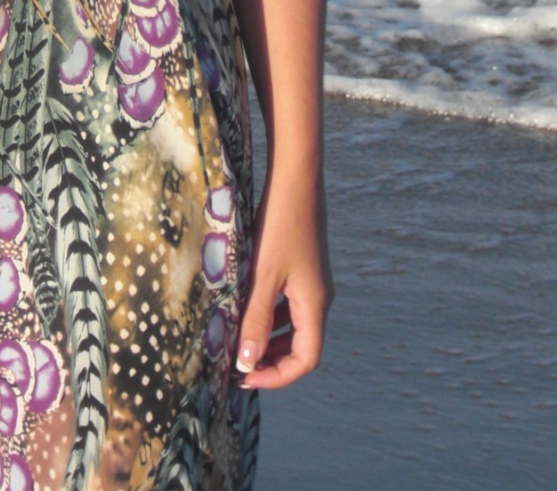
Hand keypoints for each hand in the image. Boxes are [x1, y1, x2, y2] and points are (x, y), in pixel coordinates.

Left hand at [232, 178, 332, 389]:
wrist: (295, 179)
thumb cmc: (280, 226)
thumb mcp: (263, 275)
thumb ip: (256, 319)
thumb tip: (247, 363)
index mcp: (315, 305)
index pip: (306, 360)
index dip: (277, 377)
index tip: (245, 378)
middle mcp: (319, 298)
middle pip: (302, 346)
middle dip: (272, 360)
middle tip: (237, 362)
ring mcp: (313, 282)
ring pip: (294, 325)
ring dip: (270, 338)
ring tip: (238, 338)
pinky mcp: (303, 267)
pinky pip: (289, 304)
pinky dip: (271, 315)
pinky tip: (247, 307)